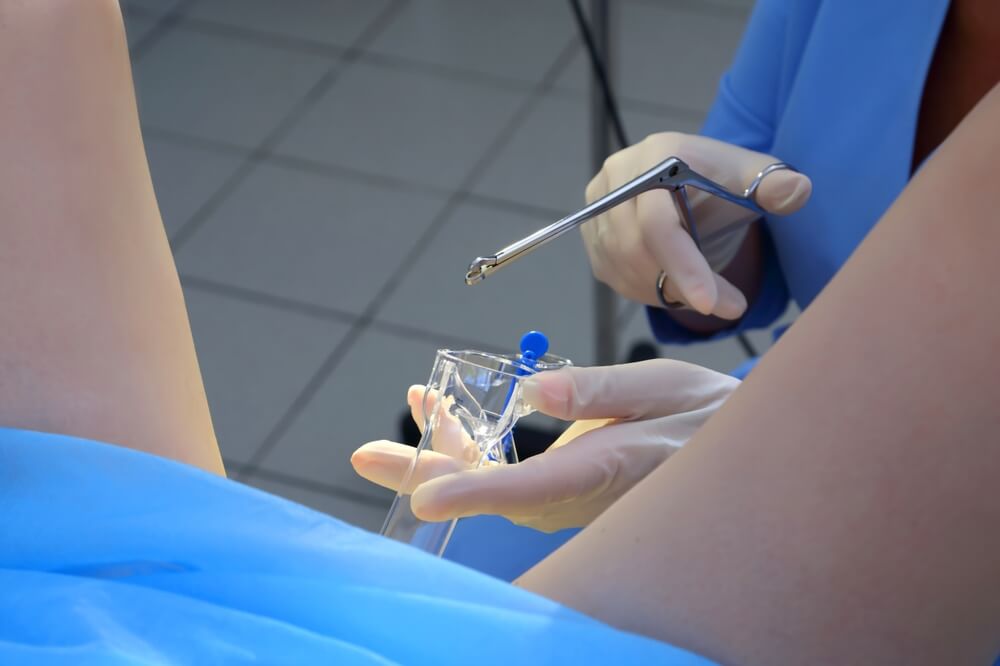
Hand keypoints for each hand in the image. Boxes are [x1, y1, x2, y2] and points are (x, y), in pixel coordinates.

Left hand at [351, 360, 738, 531]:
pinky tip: (450, 411)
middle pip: (489, 494)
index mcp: (605, 468)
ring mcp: (570, 495)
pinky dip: (473, 442)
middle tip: (363, 454)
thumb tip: (535, 392)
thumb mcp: (664, 388)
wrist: (727, 449)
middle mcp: (579, 493)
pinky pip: (508, 473)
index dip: (474, 493)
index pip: (529, 489)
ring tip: (416, 400)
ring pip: (494, 483)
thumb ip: (600, 390)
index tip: (422, 496)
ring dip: (446, 448)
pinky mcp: (566, 485)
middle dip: (425, 473)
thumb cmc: (703, 415)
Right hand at [583, 132, 810, 316]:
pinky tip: (677, 284)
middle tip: (725, 306)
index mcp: (657, 155)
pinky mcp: (591, 232)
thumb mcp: (753, 177)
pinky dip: (647, 289)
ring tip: (706, 292)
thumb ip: (774, 184)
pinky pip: (614, 274)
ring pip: (623, 267)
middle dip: (680, 286)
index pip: (658, 221)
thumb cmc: (723, 181)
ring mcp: (597, 205)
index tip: (710, 305)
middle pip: (634, 249)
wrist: (689, 181)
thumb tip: (797, 190)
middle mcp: (617, 176)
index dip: (682, 266)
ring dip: (665, 291)